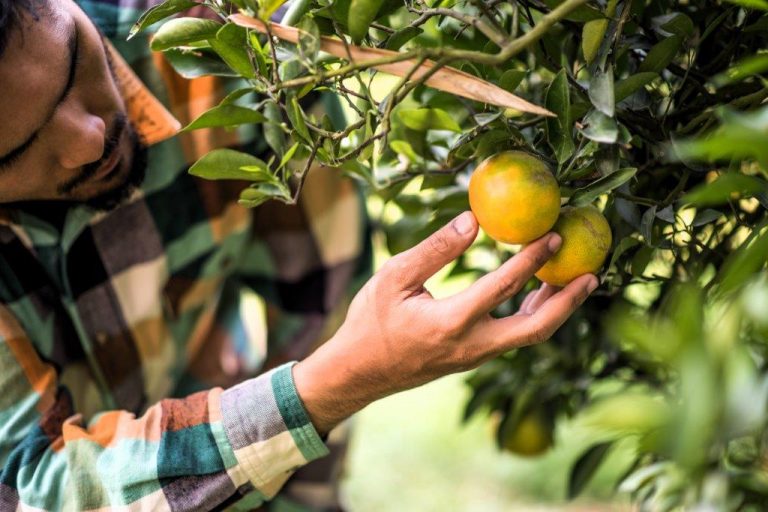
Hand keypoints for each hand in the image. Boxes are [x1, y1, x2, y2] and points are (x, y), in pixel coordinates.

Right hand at [293, 211, 597, 433]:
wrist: (359, 372)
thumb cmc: (370, 321)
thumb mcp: (394, 277)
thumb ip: (436, 249)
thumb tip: (475, 219)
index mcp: (450, 323)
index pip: (503, 287)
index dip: (532, 259)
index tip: (555, 234)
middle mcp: (471, 345)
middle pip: (536, 328)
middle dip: (568, 301)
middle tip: (592, 273)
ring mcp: (474, 356)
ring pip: (529, 336)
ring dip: (555, 309)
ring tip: (575, 279)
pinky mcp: (472, 358)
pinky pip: (513, 337)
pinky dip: (534, 316)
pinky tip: (538, 295)